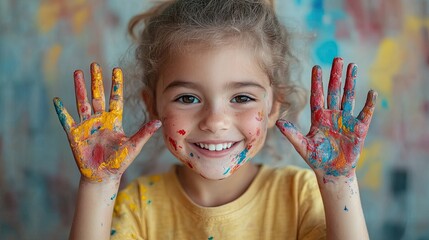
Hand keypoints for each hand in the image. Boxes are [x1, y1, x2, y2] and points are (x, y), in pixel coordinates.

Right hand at [53, 63, 160, 181]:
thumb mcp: (134, 146)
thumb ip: (144, 133)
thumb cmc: (119, 162)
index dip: (116, 84)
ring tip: (77, 73)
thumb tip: (159, 122)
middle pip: (98, 96)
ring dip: (80, 88)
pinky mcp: (75, 135)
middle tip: (94, 64)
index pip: (116, 98)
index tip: (116, 68)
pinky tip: (57, 100)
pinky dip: (62, 111)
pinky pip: (67, 121)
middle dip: (96, 81)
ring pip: (83, 103)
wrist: (104, 176)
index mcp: (114, 120)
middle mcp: (100, 120)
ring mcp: (87, 126)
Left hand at [276, 58, 376, 179]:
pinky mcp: (359, 129)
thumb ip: (291, 134)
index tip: (316, 67)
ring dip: (351, 82)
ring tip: (353, 66)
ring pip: (348, 97)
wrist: (332, 172)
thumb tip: (279, 122)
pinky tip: (371, 92)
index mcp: (319, 118)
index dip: (317, 82)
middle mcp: (332, 116)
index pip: (317, 96)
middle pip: (334, 91)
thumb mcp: (302, 146)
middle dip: (335, 75)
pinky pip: (365, 114)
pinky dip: (369, 104)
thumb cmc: (317, 159)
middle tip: (338, 58)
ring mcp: (346, 121)